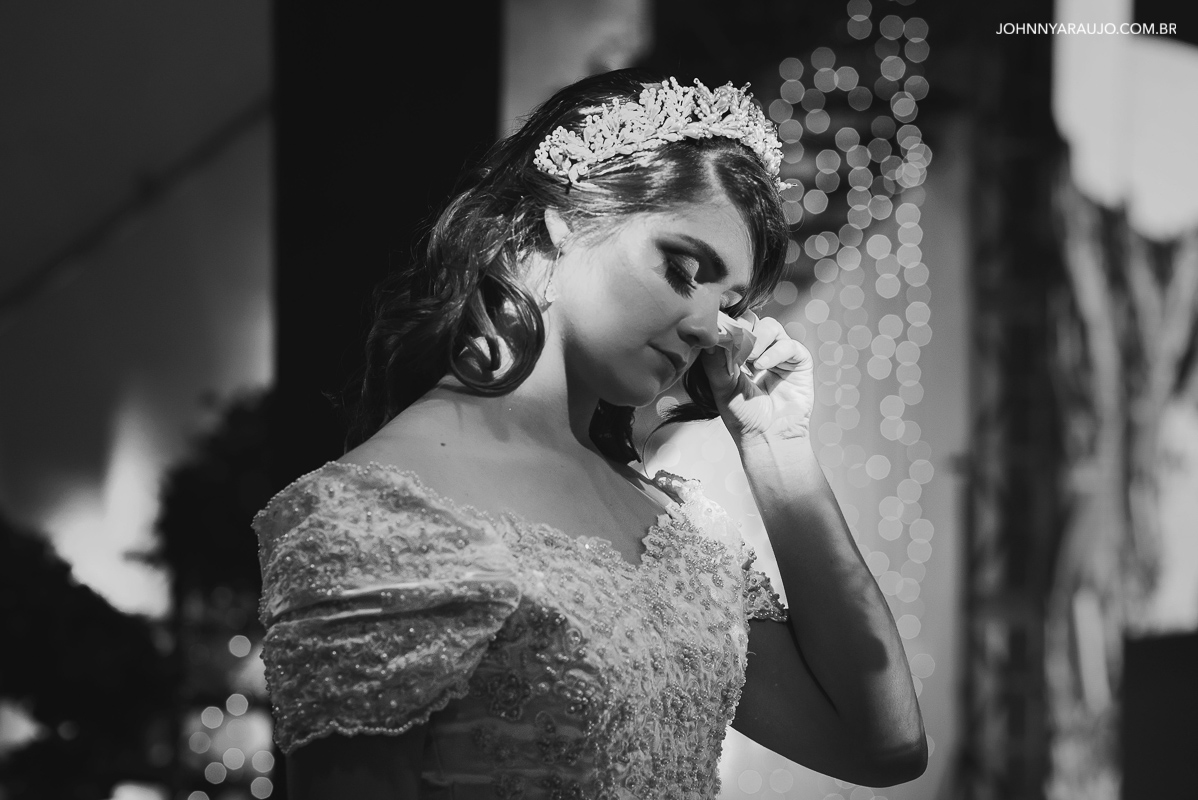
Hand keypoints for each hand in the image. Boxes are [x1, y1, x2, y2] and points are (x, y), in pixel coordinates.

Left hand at [700, 313, 813, 445]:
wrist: (767, 437)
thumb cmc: (743, 416)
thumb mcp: (722, 387)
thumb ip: (715, 362)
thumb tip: (708, 336)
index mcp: (739, 353)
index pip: (734, 326)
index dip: (727, 325)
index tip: (718, 332)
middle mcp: (760, 350)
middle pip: (752, 320)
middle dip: (742, 330)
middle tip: (734, 346)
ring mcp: (780, 354)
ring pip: (769, 326)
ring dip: (757, 339)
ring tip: (749, 360)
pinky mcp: (799, 361)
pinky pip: (788, 345)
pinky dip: (774, 352)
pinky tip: (761, 366)